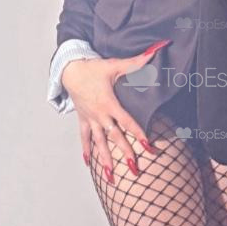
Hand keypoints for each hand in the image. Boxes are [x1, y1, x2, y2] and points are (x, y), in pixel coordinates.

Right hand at [62, 42, 167, 180]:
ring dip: (105, 160)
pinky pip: (84, 137)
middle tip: (135, 169)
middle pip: (115, 138)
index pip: (127, 122)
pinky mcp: (83, 119)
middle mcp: (100, 115)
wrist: (69, 69)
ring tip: (111, 177)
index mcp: (110, 104)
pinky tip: (88, 163)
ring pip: (99, 143)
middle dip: (125, 154)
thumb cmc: (93, 67)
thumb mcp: (115, 64)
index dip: (139, 134)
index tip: (148, 147)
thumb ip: (137, 61)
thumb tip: (157, 49)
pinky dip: (86, 150)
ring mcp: (90, 119)